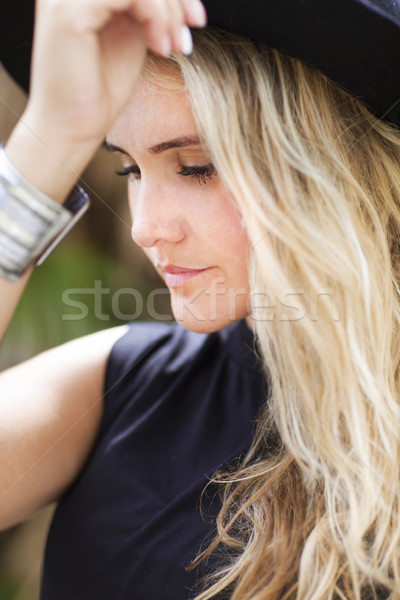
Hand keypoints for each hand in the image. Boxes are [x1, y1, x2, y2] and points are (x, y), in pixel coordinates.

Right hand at [25, 0, 205, 145]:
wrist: (74, 126)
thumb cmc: (100, 88)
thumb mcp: (131, 33)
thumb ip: (144, 6)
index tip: (195, 19)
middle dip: (175, 0)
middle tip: (187, 35)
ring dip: (168, 11)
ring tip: (172, 45)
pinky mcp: (69, 14)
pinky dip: (155, 15)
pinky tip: (158, 46)